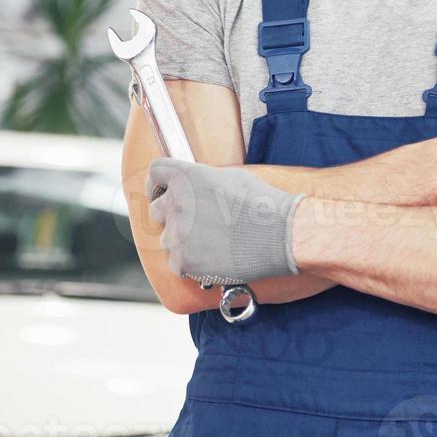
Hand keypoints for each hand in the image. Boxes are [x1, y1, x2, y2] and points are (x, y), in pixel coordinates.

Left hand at [145, 158, 304, 285]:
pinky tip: (214, 259)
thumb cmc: (262, 204)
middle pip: (156, 210)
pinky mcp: (183, 261)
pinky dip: (192, 264)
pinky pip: (177, 263)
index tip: (161, 192)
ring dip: (183, 243)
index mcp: (186, 176)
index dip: (157, 183)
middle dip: (171, 217)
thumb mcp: (230, 177)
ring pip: (167, 239)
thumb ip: (203, 180)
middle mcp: (176, 202)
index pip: (156, 172)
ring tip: (213, 244)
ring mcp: (177, 233)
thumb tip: (195, 186)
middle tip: (194, 225)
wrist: (281, 235)